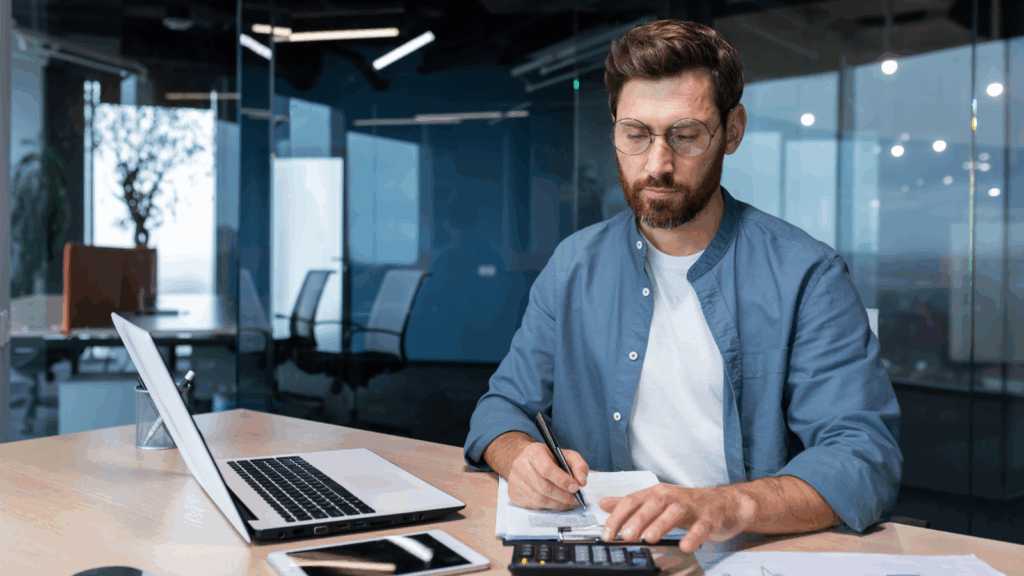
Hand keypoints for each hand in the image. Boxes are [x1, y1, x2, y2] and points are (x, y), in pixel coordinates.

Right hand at [507, 442, 589, 510]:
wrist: (527, 462)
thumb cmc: (549, 459)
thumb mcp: (566, 455)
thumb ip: (578, 465)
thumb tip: (582, 481)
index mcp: (533, 452)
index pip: (547, 468)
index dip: (563, 480)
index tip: (576, 487)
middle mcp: (520, 465)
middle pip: (543, 487)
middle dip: (563, 496)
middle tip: (575, 499)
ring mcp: (515, 481)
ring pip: (539, 499)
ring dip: (557, 504)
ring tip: (568, 503)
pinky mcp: (514, 494)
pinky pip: (533, 506)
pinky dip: (548, 507)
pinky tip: (556, 503)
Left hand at [599, 483, 757, 552]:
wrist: (724, 504)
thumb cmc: (687, 504)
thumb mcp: (656, 502)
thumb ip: (630, 504)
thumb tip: (603, 504)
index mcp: (656, 493)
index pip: (632, 501)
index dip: (617, 517)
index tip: (606, 535)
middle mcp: (672, 496)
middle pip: (652, 503)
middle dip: (637, 519)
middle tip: (626, 536)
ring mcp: (692, 506)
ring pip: (674, 511)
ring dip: (661, 523)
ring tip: (649, 538)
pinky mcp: (709, 517)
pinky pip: (701, 526)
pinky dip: (693, 535)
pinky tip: (685, 546)